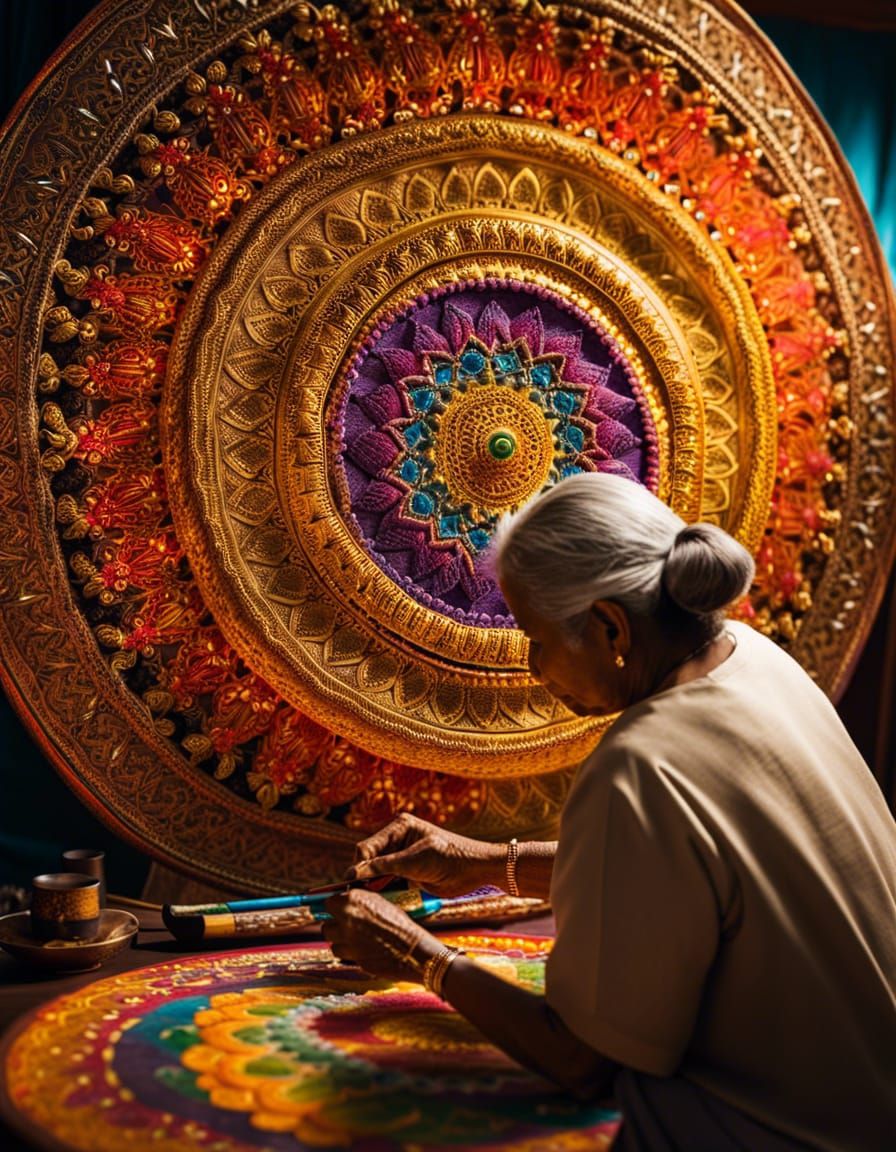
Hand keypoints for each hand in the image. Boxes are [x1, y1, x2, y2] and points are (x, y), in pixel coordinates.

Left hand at [321, 889, 439, 980]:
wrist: (413, 949)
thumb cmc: (401, 923)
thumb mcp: (381, 902)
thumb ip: (360, 902)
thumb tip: (347, 903)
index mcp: (352, 901)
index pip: (328, 903)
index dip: (335, 907)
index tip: (339, 910)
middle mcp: (346, 920)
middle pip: (327, 925)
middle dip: (335, 926)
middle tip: (346, 926)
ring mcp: (348, 942)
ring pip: (333, 943)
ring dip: (341, 941)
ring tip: (354, 939)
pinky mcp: (353, 959)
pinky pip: (345, 955)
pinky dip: (350, 953)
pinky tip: (363, 949)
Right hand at [348, 813, 503, 896]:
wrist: (476, 869)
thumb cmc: (450, 857)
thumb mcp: (415, 860)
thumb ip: (384, 866)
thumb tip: (354, 872)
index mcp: (399, 827)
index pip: (367, 847)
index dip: (358, 866)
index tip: (350, 885)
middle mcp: (397, 839)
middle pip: (369, 860)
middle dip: (363, 877)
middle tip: (356, 896)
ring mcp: (402, 856)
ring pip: (376, 873)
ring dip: (372, 886)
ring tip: (367, 900)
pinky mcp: (408, 872)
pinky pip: (388, 882)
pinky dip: (383, 890)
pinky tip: (380, 900)